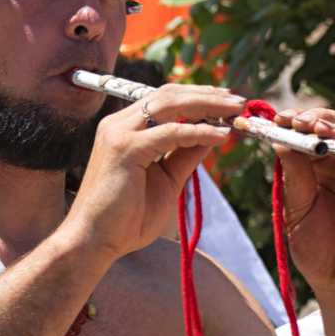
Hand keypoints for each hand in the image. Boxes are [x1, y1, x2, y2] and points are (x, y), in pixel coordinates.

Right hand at [62, 84, 243, 261]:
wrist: (94, 241)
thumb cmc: (126, 217)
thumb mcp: (166, 179)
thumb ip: (184, 154)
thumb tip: (213, 134)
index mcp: (125, 128)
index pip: (164, 99)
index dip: (197, 96)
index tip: (227, 102)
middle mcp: (119, 124)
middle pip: (168, 94)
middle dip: (207, 95)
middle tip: (240, 101)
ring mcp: (119, 134)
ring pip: (169, 105)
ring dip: (207, 104)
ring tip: (236, 110)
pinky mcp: (125, 149)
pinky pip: (171, 133)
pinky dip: (199, 131)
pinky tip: (222, 135)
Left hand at [264, 108, 334, 302]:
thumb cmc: (319, 249)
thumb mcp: (297, 209)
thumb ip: (294, 176)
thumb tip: (281, 139)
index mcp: (325, 168)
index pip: (316, 133)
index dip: (298, 122)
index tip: (276, 118)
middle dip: (317, 121)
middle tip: (296, 121)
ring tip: (316, 133)